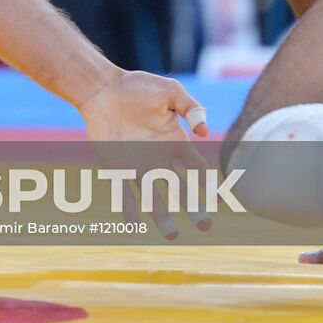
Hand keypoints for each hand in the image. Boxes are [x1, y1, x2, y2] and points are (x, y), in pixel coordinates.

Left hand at [80, 69, 211, 238]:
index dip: (208, 186)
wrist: (103, 88)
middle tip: (204, 225)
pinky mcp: (115, 167)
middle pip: (180, 189)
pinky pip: (123, 192)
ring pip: (153, 197)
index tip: (219, 201)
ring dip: (162, 216)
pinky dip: (128, 208)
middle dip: (193, 207)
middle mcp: (159, 159)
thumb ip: (190, 108)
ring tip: (172, 235)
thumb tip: (205, 133)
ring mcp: (137, 166)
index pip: (197, 170)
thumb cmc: (137, 87)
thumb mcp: (170, 92)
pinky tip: (134, 223)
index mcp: (175, 142)